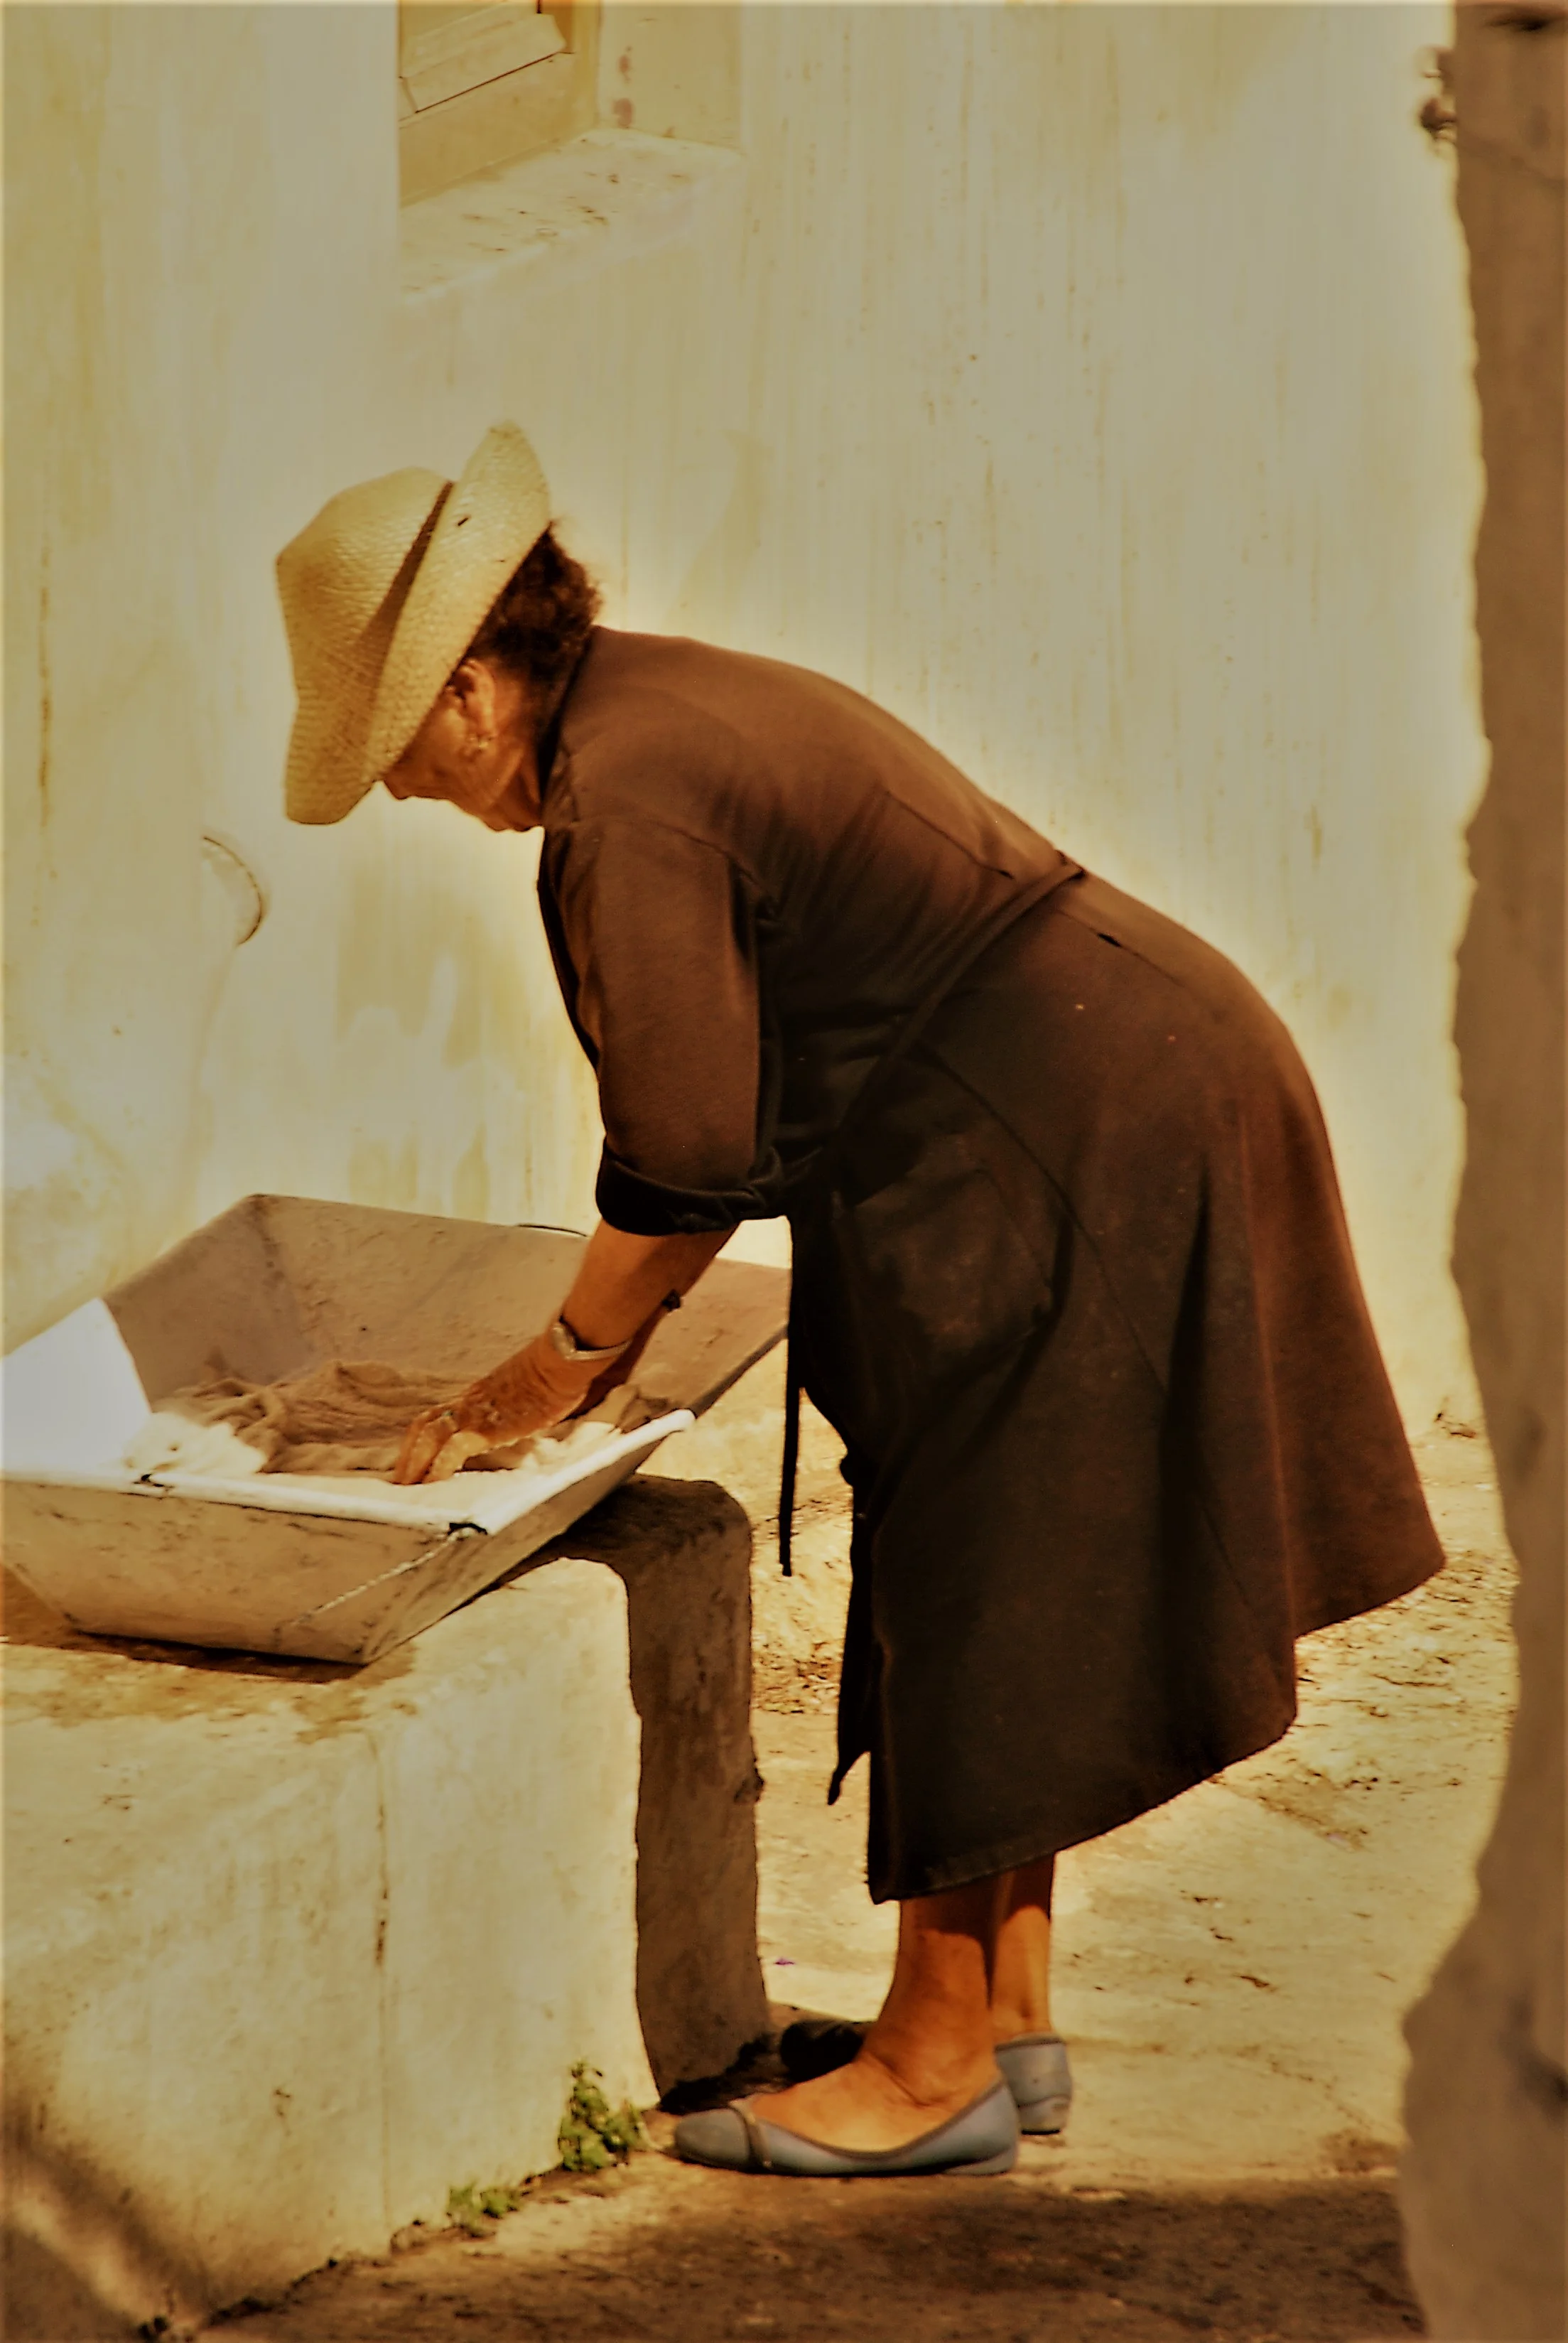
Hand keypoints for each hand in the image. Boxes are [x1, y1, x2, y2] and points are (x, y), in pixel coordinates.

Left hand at [392, 1332, 605, 1484]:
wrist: (558, 1362)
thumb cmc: (552, 1374)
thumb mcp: (524, 1392)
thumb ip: (514, 1407)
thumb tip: (523, 1419)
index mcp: (475, 1395)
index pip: (435, 1416)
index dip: (419, 1438)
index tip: (411, 1458)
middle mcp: (467, 1403)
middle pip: (423, 1426)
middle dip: (407, 1454)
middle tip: (399, 1482)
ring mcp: (474, 1413)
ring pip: (429, 1436)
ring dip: (415, 1463)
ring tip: (408, 1489)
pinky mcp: (486, 1427)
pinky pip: (454, 1448)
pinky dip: (440, 1466)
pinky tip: (433, 1484)